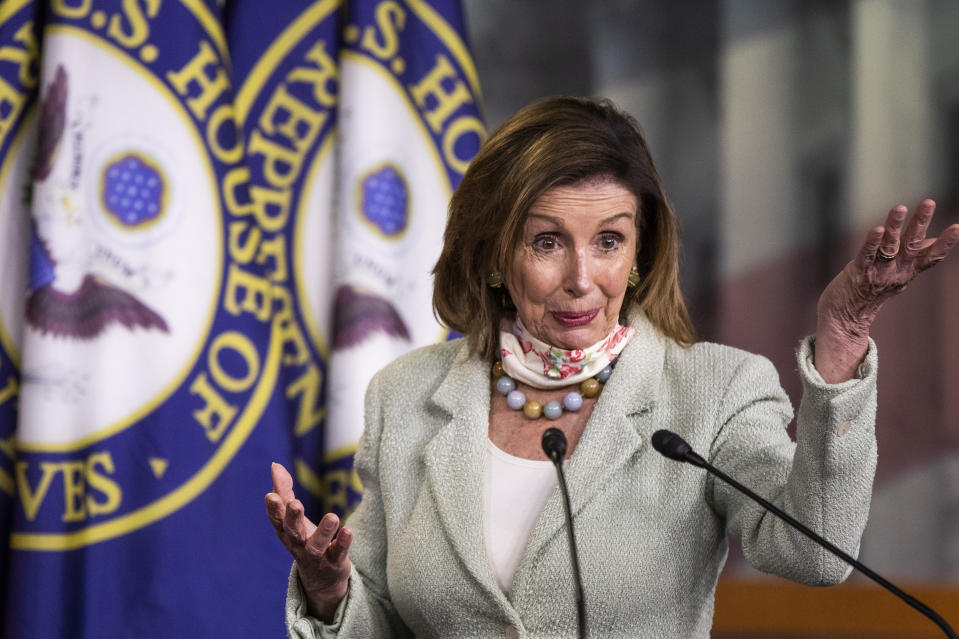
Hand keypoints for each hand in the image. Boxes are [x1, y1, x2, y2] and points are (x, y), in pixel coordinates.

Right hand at [265, 462, 352, 621]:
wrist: (322, 579)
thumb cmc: (305, 540)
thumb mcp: (293, 518)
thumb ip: (285, 491)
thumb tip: (275, 465)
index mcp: (286, 533)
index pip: (277, 521)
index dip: (273, 510)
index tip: (271, 496)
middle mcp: (299, 546)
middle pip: (293, 533)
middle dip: (293, 518)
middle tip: (295, 504)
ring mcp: (316, 557)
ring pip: (317, 546)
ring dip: (323, 531)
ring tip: (333, 517)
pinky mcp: (334, 563)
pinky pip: (339, 553)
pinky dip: (343, 543)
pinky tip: (348, 531)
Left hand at [815, 199, 958, 382]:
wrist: (845, 318)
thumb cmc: (872, 291)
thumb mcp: (898, 275)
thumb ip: (914, 258)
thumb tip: (933, 240)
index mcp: (908, 271)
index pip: (931, 257)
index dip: (945, 243)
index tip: (957, 227)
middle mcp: (896, 272)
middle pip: (911, 245)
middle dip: (919, 223)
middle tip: (928, 203)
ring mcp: (877, 272)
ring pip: (889, 246)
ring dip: (894, 226)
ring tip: (900, 208)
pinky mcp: (858, 272)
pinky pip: (866, 254)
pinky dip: (872, 241)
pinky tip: (878, 228)